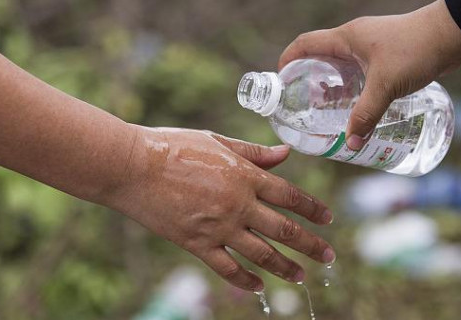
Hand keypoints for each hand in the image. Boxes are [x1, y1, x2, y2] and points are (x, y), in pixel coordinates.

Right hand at [108, 126, 334, 291]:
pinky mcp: (196, 244)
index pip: (291, 196)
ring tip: (301, 277)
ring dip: (285, 267)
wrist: (132, 167)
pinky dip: (245, 280)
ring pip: (262, 254)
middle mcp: (239, 204)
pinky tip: (258, 286)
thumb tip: (286, 153)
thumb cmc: (173, 146)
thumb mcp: (218, 142)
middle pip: (285, 230)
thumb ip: (253, 152)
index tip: (328, 220)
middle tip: (328, 257)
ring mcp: (219, 227)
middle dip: (311, 245)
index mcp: (246, 176)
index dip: (313, 209)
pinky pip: (227, 268)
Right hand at [278, 0, 460, 149]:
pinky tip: (362, 105)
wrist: (451, 35)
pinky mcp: (390, 54)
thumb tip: (350, 143)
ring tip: (331, 111)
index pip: (306, 43)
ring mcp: (373, 46)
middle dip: (312, 80)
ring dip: (336, 86)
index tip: (281, 79)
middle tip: (306, 105)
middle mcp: (356, 39)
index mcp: (346, 38)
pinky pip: (364, 71)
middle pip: (323, 57)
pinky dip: (357, 87)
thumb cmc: (415, 50)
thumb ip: (366, 114)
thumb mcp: (385, 85)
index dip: (289, 59)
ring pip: (345, 66)